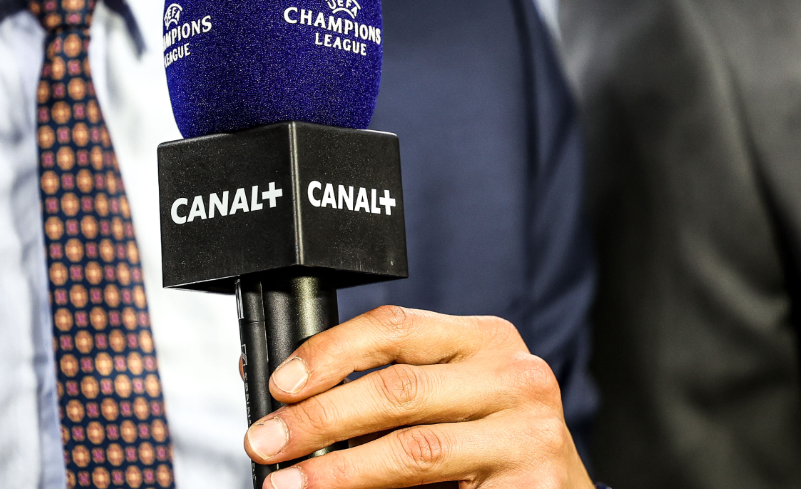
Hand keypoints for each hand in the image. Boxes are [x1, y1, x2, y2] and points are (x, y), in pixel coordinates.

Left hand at [242, 306, 593, 488]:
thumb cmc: (486, 442)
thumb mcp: (443, 398)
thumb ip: (383, 390)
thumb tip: (286, 401)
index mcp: (485, 339)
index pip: (394, 327)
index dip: (329, 353)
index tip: (279, 385)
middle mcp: (515, 377)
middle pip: (397, 389)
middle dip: (319, 419)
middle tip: (267, 442)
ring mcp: (529, 434)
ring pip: (414, 449)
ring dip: (340, 471)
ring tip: (290, 483)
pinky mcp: (534, 487)